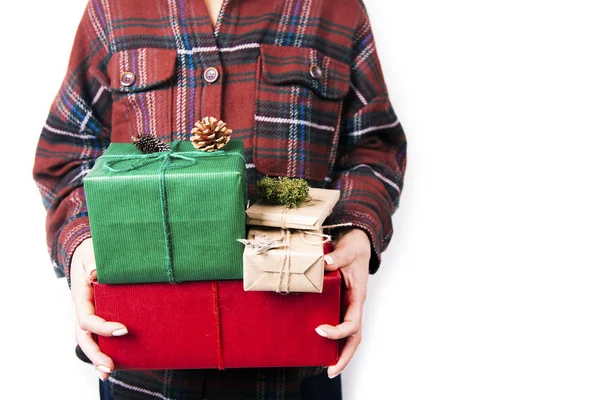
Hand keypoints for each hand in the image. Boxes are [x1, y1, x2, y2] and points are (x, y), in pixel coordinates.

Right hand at [71, 238, 127, 380]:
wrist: (90, 250)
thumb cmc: (93, 251)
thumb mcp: (92, 253)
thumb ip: (94, 263)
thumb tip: (96, 272)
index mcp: (81, 296)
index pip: (88, 319)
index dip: (103, 327)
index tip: (124, 330)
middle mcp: (83, 308)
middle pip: (84, 337)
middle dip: (96, 354)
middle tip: (110, 367)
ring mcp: (89, 313)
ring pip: (88, 340)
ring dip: (97, 357)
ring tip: (109, 372)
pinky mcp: (99, 314)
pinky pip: (97, 335)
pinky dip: (104, 349)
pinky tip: (116, 363)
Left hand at [315, 228, 370, 378]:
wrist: (357, 244)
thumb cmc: (354, 248)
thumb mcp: (347, 251)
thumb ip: (337, 258)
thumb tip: (325, 263)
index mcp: (357, 297)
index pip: (352, 323)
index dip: (337, 331)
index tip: (319, 330)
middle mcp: (354, 306)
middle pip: (354, 338)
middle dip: (344, 356)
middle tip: (330, 371)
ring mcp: (348, 306)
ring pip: (348, 335)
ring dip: (339, 351)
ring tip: (325, 366)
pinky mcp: (340, 304)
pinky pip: (339, 324)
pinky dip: (333, 338)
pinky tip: (319, 345)